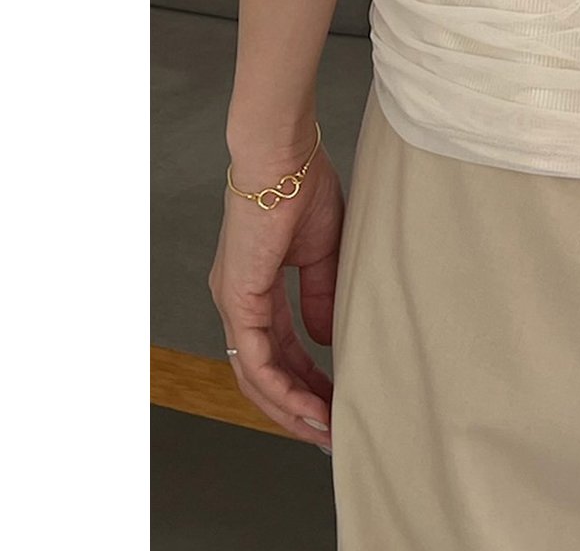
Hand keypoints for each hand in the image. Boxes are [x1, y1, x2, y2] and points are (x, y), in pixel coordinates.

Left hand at [208, 134, 342, 448]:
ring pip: (256, 377)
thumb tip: (326, 339)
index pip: (280, 352)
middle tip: (330, 432)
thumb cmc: (304, 187)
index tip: (337, 402)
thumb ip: (322, 296)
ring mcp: (234, 304)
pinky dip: (282, 388)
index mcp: (255, 288)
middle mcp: (238, 303)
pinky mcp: (237, 300)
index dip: (308, 381)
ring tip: (325, 429)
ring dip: (291, 408)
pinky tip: (307, 405)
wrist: (285, 157)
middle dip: (298, 408)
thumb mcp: (323, 250)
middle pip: (263, 376)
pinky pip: (256, 360)